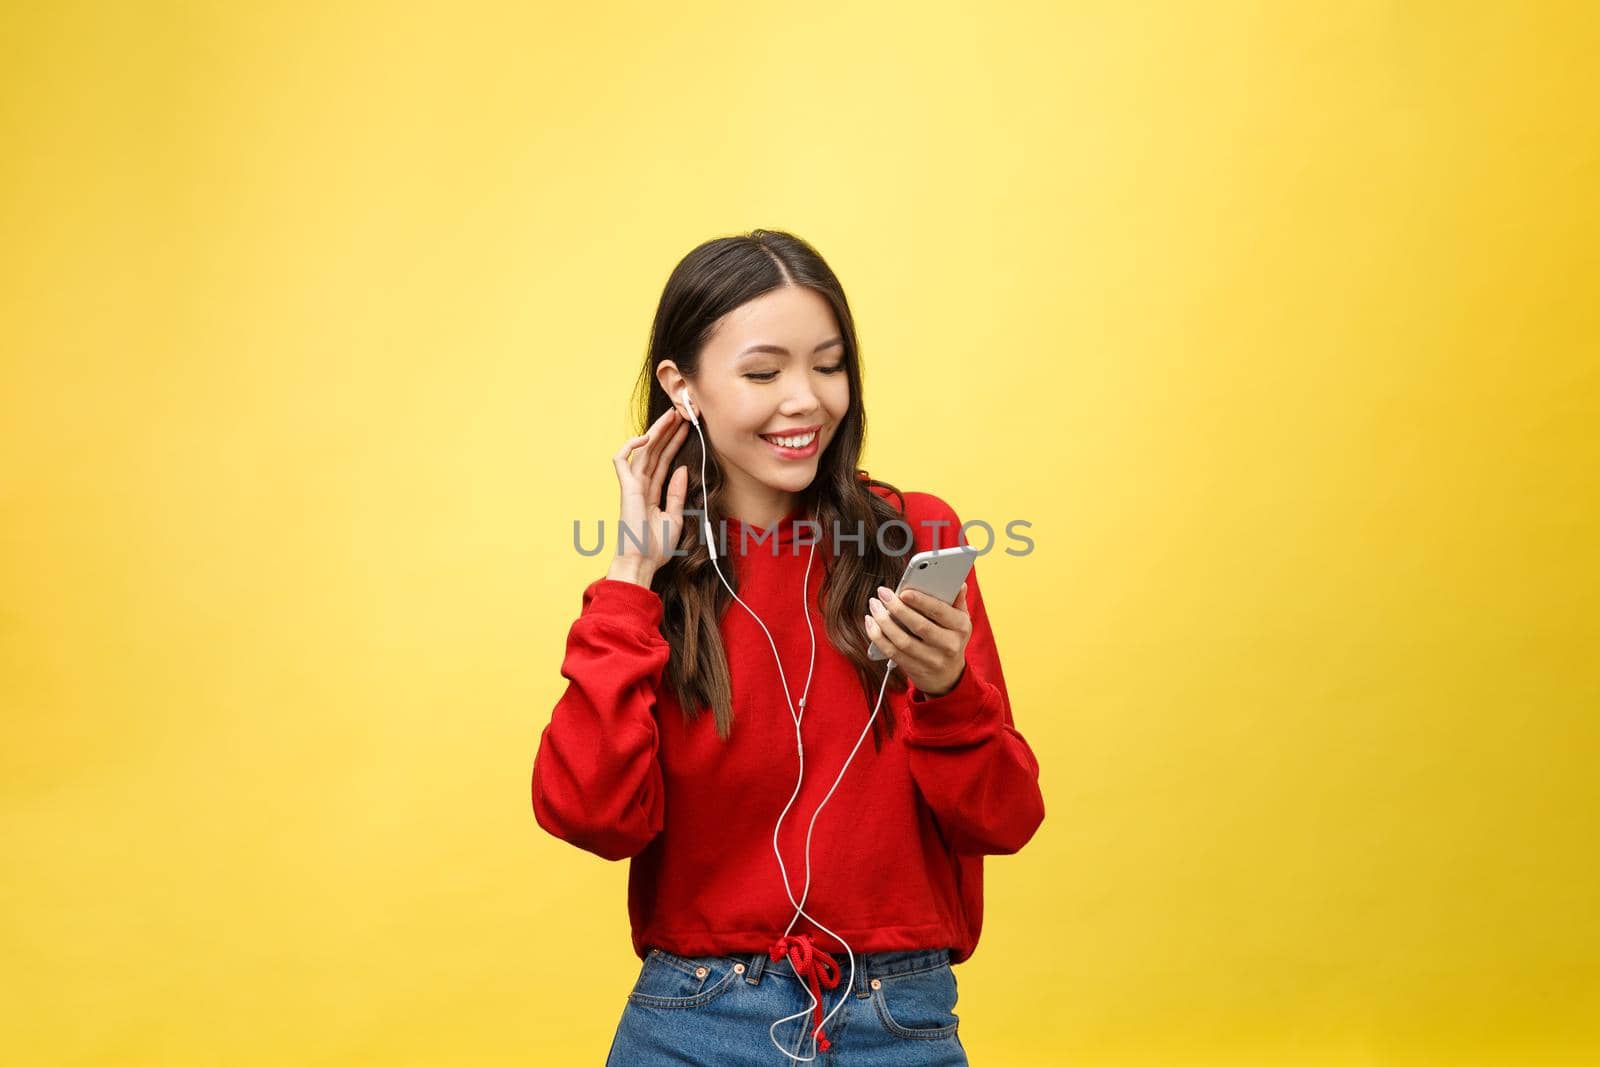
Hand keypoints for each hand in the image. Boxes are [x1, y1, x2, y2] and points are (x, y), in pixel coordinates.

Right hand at [610, 408, 690, 582]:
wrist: (642, 563)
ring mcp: (632, 485)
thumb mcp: (675, 517)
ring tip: (672, 415)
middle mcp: (641, 486)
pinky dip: (630, 446)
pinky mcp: (625, 488)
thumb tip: (681, 469)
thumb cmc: (656, 547)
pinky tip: (646, 436)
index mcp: (652, 493)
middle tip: (681, 412)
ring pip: (644, 450)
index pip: (664, 461)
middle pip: (655, 451)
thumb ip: (676, 493)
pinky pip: (622, 460)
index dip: (675, 443)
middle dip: (668, 431)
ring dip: (658, 431)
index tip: (687, 428)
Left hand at [864, 582, 971, 695]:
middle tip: (882, 593)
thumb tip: (958, 583)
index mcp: (961, 628)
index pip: (940, 611)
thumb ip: (957, 601)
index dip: (921, 601)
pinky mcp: (914, 669)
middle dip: (897, 608)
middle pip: (919, 626)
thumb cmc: (950, 638)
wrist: (947, 676)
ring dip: (884, 621)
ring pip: (902, 641)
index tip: (903, 591)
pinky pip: (892, 652)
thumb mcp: (960, 621)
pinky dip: (878, 637)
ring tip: (874, 605)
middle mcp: (948, 645)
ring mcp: (931, 660)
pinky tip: (871, 623)